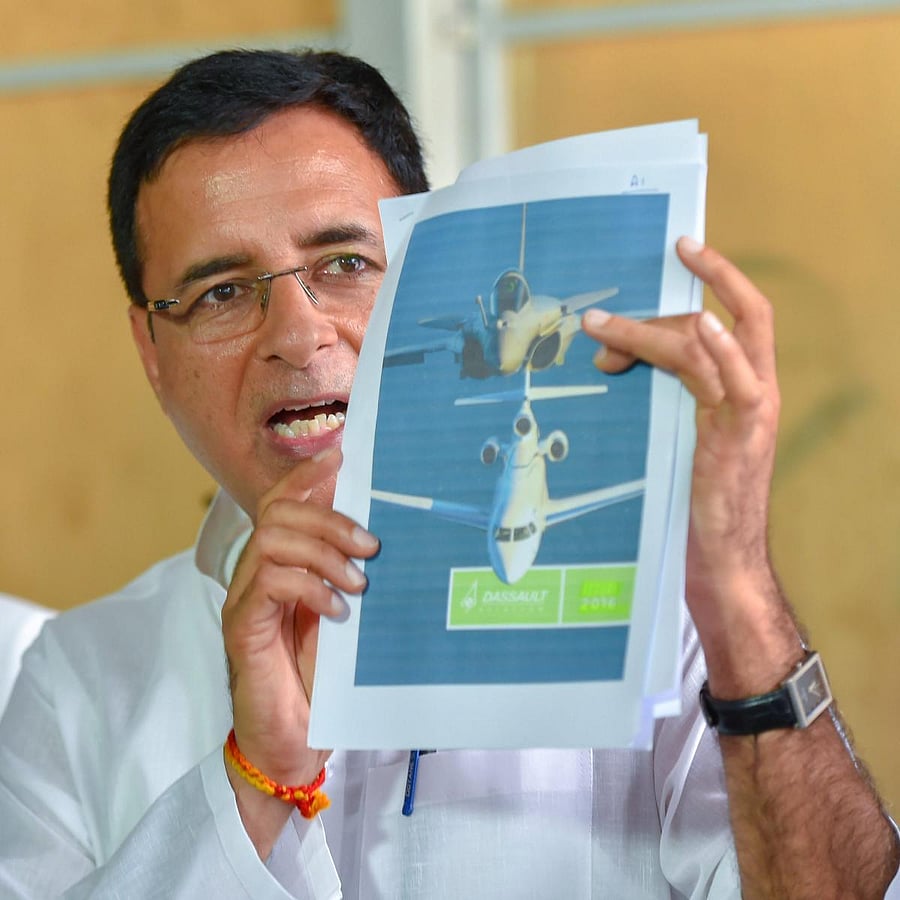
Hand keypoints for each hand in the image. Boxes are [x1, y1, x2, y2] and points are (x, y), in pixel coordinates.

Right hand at [220, 447, 378, 850]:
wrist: (295, 740)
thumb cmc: (322, 675)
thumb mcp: (344, 611)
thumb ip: (349, 572)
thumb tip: (383, 533)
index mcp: (282, 561)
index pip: (283, 500)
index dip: (308, 474)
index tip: (342, 457)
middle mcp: (257, 571)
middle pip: (280, 511)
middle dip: (330, 519)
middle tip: (372, 548)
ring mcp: (246, 597)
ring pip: (273, 538)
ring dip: (324, 551)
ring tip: (359, 582)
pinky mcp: (241, 626)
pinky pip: (269, 582)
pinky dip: (310, 586)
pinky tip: (338, 610)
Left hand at [583, 238, 799, 692]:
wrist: (719, 556)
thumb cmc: (694, 497)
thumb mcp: (676, 432)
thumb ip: (658, 391)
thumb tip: (609, 360)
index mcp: (744, 388)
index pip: (738, 317)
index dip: (717, 279)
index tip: (682, 252)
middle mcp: (756, 392)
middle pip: (745, 314)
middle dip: (710, 277)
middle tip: (671, 252)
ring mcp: (752, 414)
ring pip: (714, 346)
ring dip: (653, 328)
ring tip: (600, 328)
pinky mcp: (738, 438)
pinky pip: (734, 384)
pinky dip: (720, 351)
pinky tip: (698, 329)